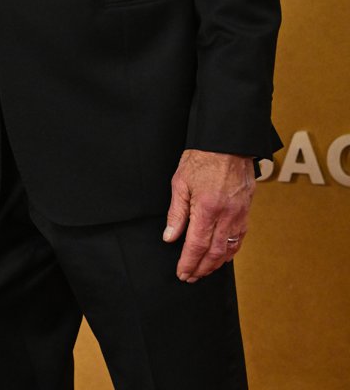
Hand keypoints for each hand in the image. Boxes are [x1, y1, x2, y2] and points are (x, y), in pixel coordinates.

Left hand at [163, 149, 254, 282]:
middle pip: (214, 252)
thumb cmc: (202, 158)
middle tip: (190, 277)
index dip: (189, 263)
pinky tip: (222, 255)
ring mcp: (239, 213)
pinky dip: (230, 251)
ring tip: (203, 271)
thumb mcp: (180, 181)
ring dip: (216, 264)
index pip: (196, 245)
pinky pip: (240, 237)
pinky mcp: (247, 210)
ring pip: (229, 248)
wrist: (228, 142)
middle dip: (201, 268)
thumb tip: (170, 237)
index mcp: (207, 208)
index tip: (182, 273)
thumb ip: (176, 212)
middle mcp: (226, 215)